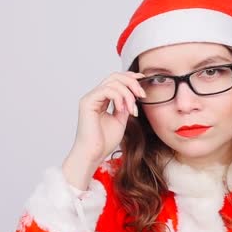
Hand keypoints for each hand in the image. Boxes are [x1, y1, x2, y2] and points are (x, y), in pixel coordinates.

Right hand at [62, 71, 145, 189]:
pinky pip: (107, 90)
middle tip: (142, 95)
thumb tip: (133, 96)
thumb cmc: (104, 142)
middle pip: (115, 76)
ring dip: (128, 94)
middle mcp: (94, 96)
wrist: (94, 154)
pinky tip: (122, 109)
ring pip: (113, 82)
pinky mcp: (87, 102)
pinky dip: (119, 98)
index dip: (130, 77)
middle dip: (132, 83)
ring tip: (132, 109)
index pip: (116, 80)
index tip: (143, 79)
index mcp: (101, 100)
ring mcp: (90, 98)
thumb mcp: (121, 120)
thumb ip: (125, 106)